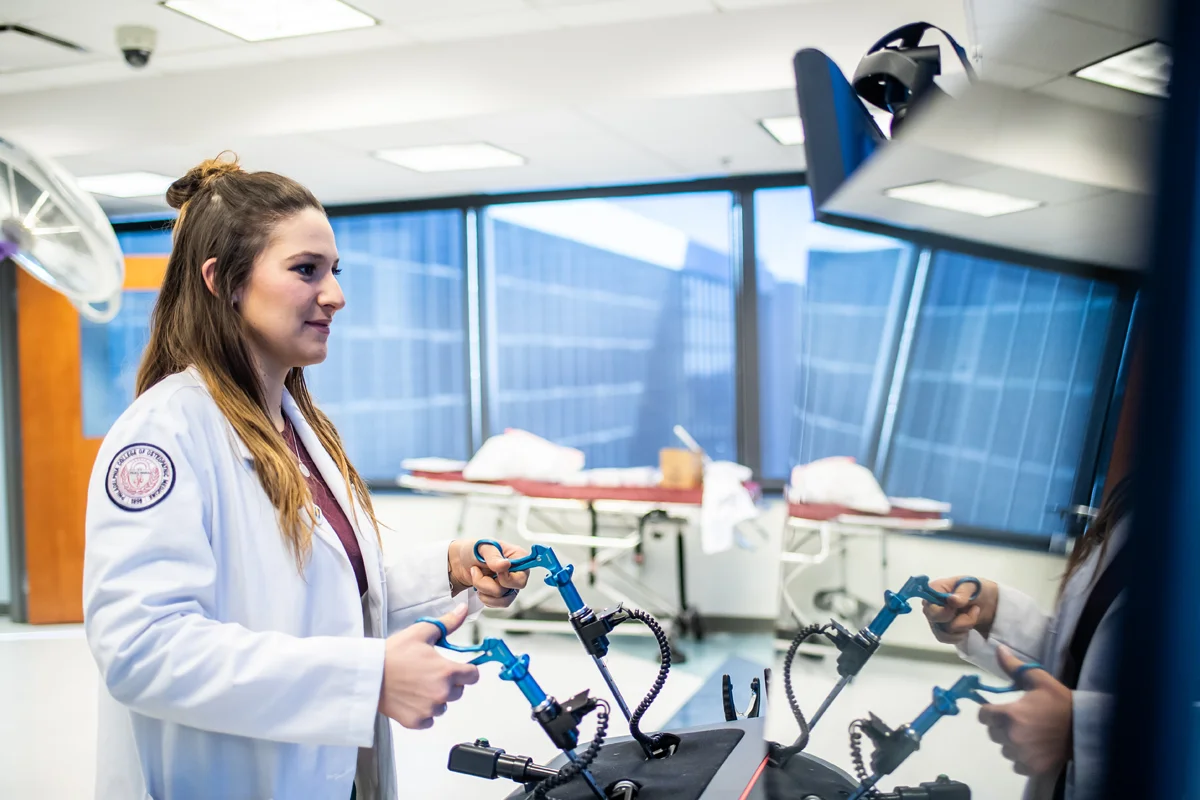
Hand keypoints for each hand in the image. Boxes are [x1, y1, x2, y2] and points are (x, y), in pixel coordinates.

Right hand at [377, 604, 479, 729]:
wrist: (368, 673)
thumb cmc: (394, 652)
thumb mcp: (422, 632)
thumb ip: (448, 623)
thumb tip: (464, 609)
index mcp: (447, 671)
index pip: (473, 676)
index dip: (466, 670)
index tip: (456, 667)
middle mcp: (442, 693)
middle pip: (459, 691)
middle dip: (449, 682)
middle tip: (430, 673)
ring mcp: (429, 710)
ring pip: (444, 706)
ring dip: (436, 698)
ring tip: (418, 686)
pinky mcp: (416, 721)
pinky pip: (429, 720)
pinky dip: (424, 712)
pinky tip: (412, 699)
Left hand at [448, 539, 529, 608]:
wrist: (460, 562)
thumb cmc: (473, 550)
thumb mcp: (482, 547)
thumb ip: (494, 556)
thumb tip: (505, 565)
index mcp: (519, 557)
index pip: (522, 577)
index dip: (508, 579)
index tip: (495, 572)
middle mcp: (517, 573)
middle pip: (512, 591)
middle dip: (490, 585)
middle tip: (478, 572)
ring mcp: (510, 585)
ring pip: (502, 600)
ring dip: (484, 590)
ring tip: (477, 577)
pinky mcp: (501, 595)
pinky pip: (496, 604)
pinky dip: (484, 597)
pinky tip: (479, 585)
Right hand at [921, 576, 998, 643]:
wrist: (984, 603)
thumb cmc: (974, 590)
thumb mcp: (973, 586)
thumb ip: (962, 592)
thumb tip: (951, 600)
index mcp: (933, 589)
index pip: (929, 605)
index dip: (943, 611)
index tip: (958, 608)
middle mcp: (930, 605)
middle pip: (935, 619)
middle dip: (959, 618)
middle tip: (973, 610)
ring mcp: (934, 619)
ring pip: (943, 632)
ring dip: (963, 626)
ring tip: (973, 615)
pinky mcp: (940, 631)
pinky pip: (946, 639)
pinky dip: (960, 634)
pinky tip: (967, 625)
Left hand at [978, 646, 1071, 775]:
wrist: (1086, 728)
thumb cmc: (1061, 702)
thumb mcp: (1039, 680)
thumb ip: (1015, 667)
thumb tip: (998, 649)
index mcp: (1010, 714)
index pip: (983, 715)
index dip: (989, 711)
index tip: (1001, 710)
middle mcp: (1012, 736)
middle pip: (993, 732)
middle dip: (1001, 726)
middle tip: (1019, 720)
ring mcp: (1022, 754)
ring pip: (1004, 748)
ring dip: (1011, 742)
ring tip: (1028, 734)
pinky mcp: (1032, 768)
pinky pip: (1016, 764)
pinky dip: (1022, 758)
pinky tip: (1034, 748)